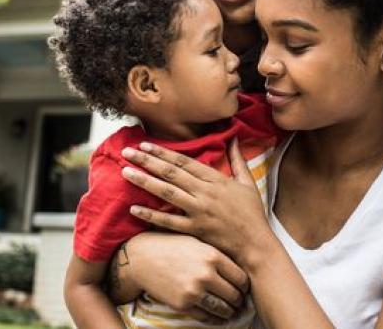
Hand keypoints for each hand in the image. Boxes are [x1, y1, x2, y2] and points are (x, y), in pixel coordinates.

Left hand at [121, 138, 271, 262]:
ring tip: (125, 172)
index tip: (145, 144)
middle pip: (171, 173)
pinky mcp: (195, 230)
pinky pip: (169, 221)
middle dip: (147, 161)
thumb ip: (238, 160)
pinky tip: (134, 208)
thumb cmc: (252, 214)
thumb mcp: (248, 183)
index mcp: (216, 180)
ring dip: (144, 181)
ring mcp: (199, 211)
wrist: (256, 245)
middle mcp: (205, 193)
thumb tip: (234, 138)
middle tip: (127, 152)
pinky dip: (151, 214)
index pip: (184, 162)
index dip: (163, 152)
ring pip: (167, 193)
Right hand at [123, 232, 248, 321]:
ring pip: (223, 309)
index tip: (243, 288)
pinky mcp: (183, 304)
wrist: (142, 257)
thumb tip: (239, 269)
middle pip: (235, 295)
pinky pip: (206, 316)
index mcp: (212, 256)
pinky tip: (216, 316)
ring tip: (230, 310)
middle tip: (239, 302)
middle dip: (239, 300)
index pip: (241, 278)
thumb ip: (217, 255)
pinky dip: (214, 318)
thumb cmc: (172, 246)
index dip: (245, 286)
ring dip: (229, 312)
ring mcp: (194, 291)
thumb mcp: (197, 242)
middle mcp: (206, 274)